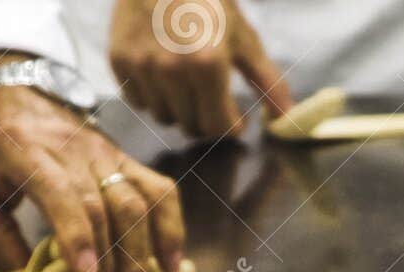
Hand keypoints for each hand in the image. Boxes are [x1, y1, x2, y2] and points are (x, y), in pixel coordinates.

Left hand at [0, 65, 185, 271]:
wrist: (15, 93)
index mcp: (28, 152)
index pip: (63, 193)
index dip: (78, 236)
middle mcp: (75, 150)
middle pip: (109, 206)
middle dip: (114, 262)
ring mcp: (107, 154)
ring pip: (140, 201)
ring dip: (144, 253)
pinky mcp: (127, 160)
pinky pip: (160, 191)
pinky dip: (171, 228)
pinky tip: (171, 263)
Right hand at [109, 0, 292, 138]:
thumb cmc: (209, 1)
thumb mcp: (243, 38)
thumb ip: (266, 81)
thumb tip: (285, 117)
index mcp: (207, 65)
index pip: (217, 127)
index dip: (231, 127)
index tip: (236, 119)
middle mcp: (170, 70)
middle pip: (190, 126)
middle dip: (207, 118)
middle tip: (213, 98)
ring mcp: (141, 66)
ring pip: (163, 117)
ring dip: (179, 108)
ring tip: (187, 83)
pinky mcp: (119, 60)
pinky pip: (138, 101)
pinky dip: (152, 95)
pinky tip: (163, 75)